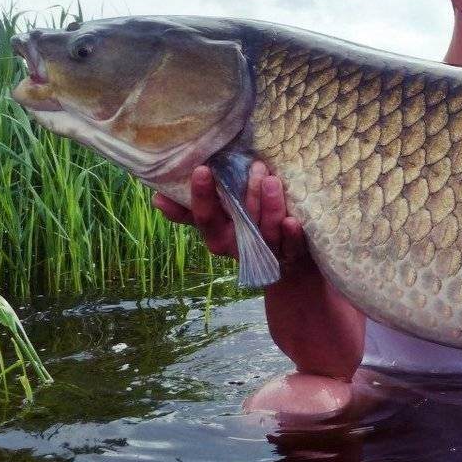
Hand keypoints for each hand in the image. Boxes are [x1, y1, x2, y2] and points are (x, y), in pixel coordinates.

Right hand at [154, 162, 365, 382]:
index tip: (202, 171)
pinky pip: (294, 250)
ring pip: (266, 234)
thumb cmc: (261, 241)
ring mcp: (273, 256)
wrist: (302, 293)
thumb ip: (199, 211)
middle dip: (240, 198)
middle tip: (251, 168)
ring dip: (268, 208)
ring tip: (272, 180)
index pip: (206, 220)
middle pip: (236, 226)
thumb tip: (158, 197)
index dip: (201, 198)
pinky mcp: (300, 261)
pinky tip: (295, 222)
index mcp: (225, 239)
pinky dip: (293, 237)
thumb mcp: (231, 225)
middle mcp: (245, 250)